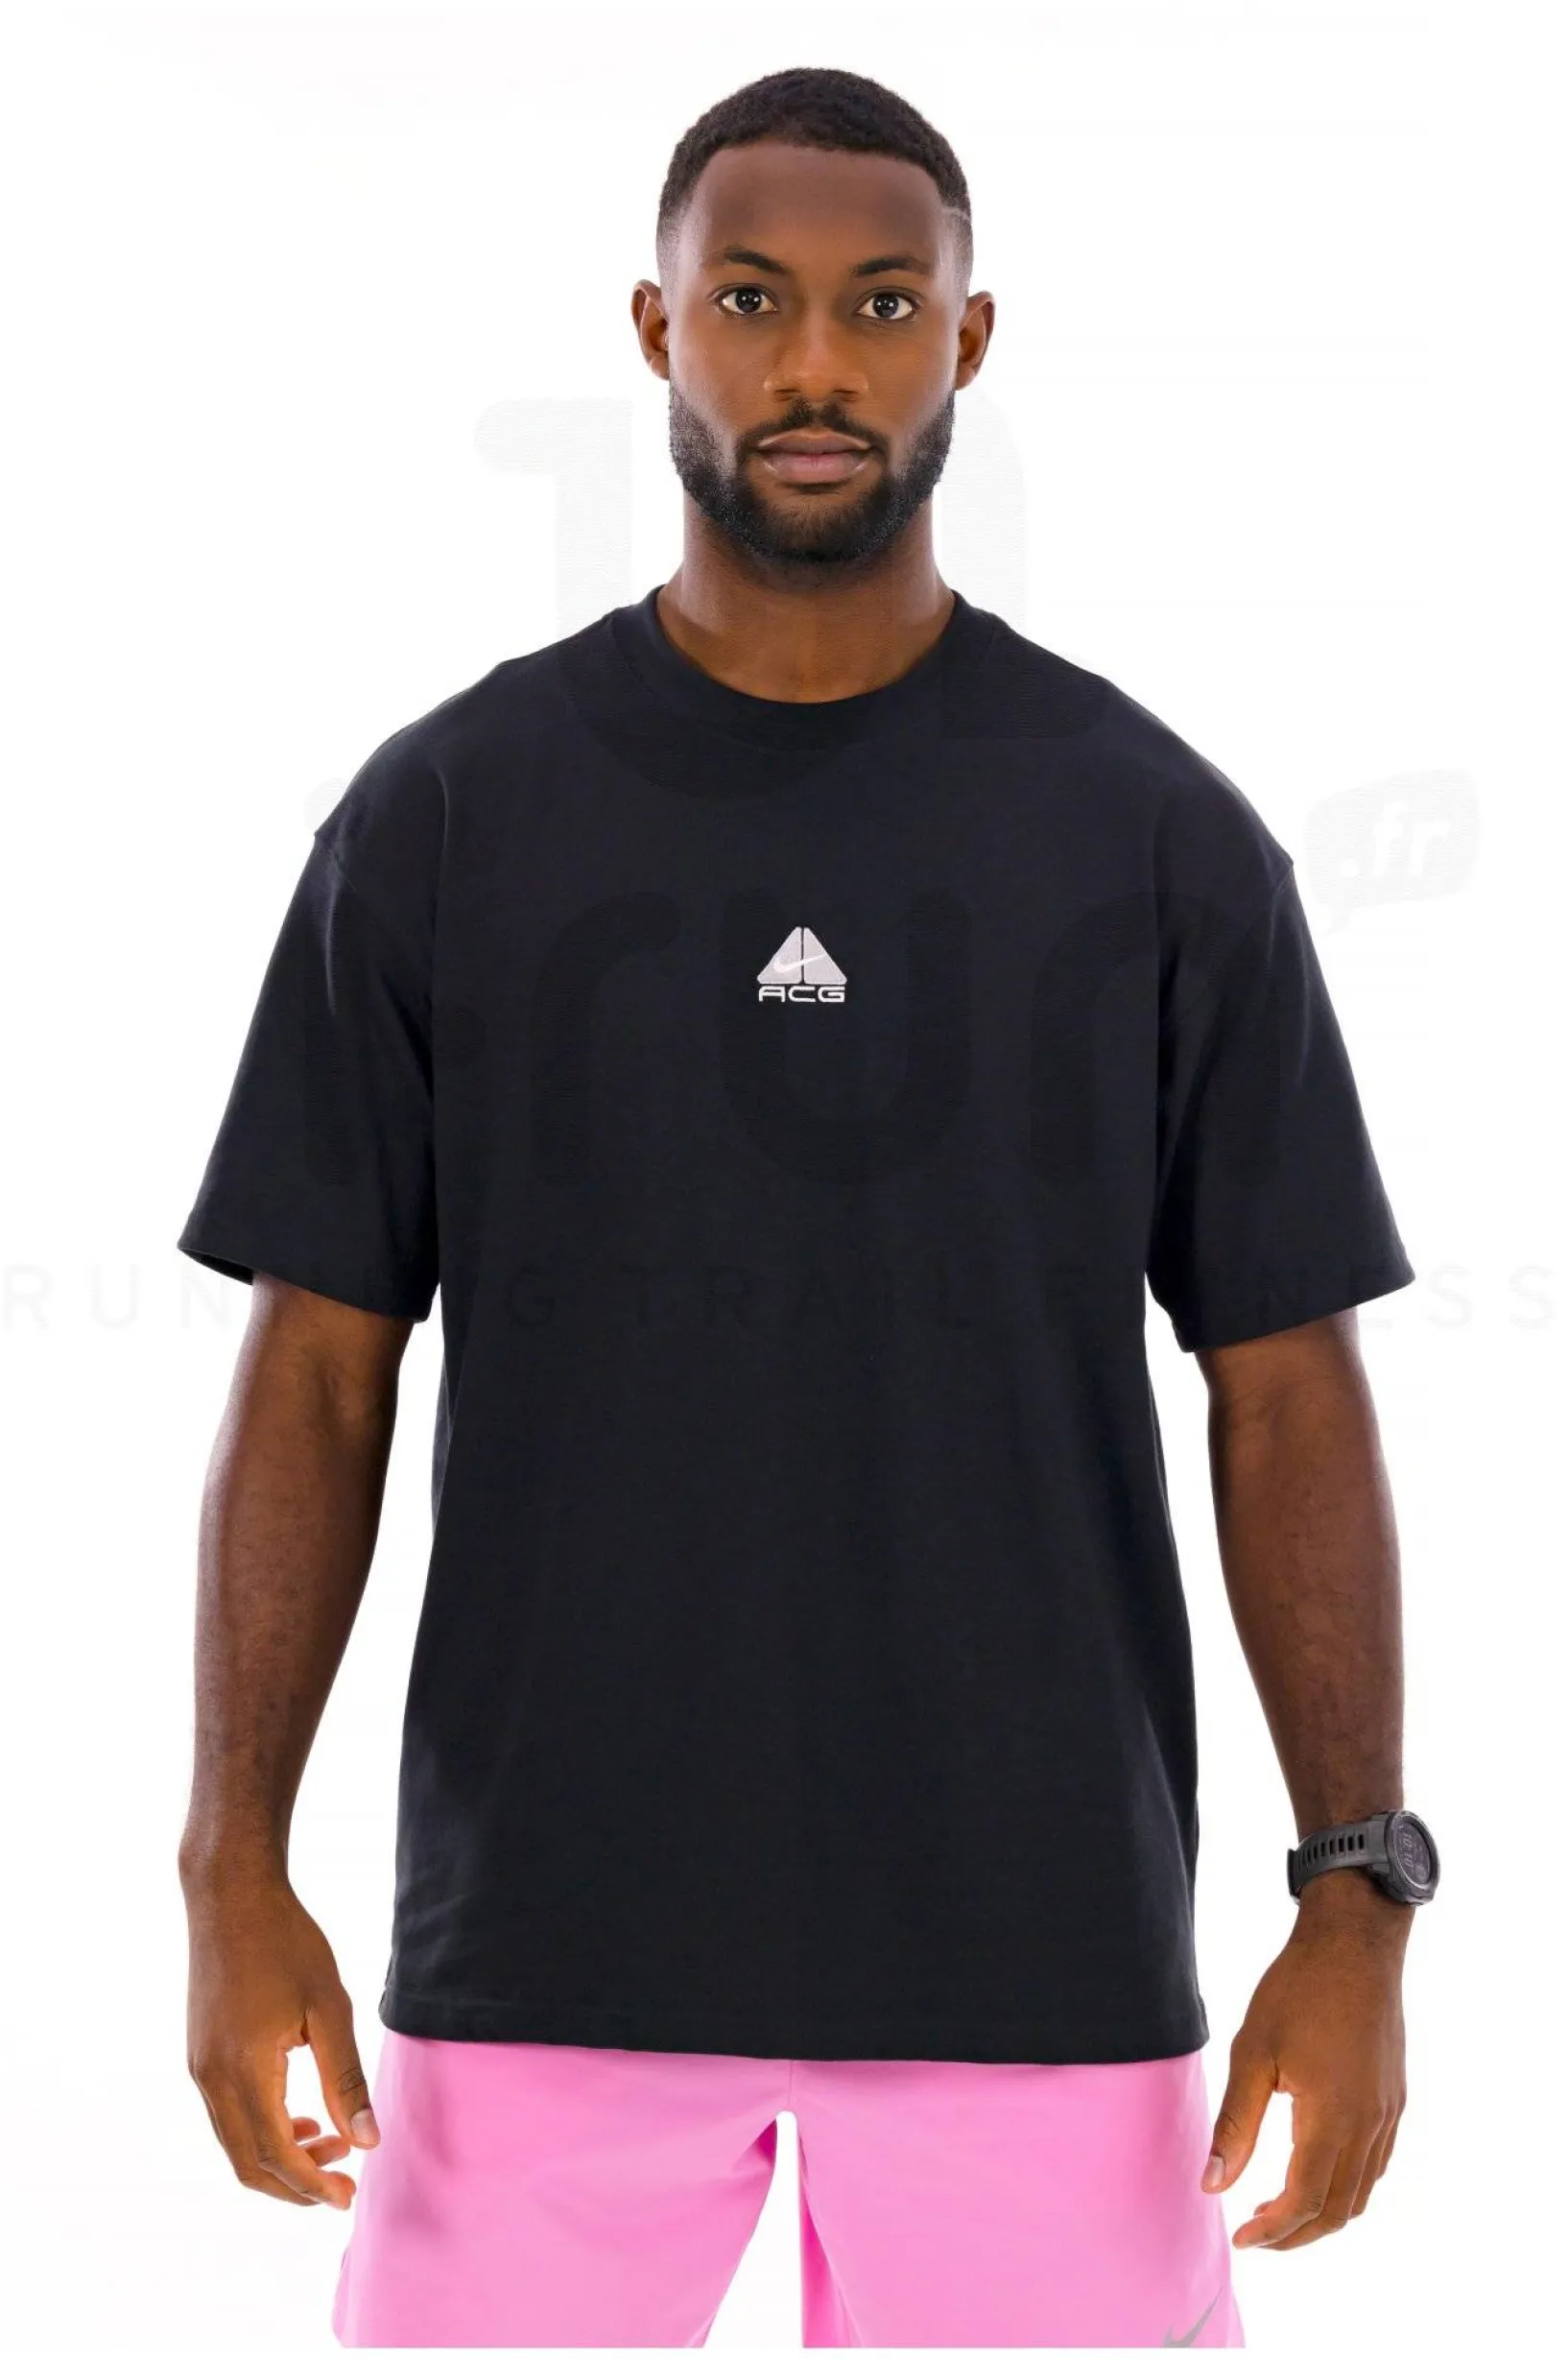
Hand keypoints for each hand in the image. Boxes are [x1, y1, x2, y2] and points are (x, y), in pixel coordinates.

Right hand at [183, 1860, 379, 2209]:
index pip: (277, 2154)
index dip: (312, 2185)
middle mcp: (211, 2079)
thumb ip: (345, 2078)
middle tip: (342, 2186)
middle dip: (295, 2184)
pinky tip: (299, 2117)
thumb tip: (366, 2140)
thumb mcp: (329, 2007)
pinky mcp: (200, 2054)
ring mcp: (200, 2068)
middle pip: (249, 2163)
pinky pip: (227, 2116)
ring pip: (235, 2143)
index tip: (348, 2198)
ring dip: (280, 2157)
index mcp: (244, 2071)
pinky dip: (262, 2131)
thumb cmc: (286, 1942)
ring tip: (330, 2146)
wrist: (230, 1896)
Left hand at [1202, 1869, 1410, 2249]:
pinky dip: (1348, 2186)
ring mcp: (1388, 2114)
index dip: (1272, 2231)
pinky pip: (1376, 2164)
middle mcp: (1369, 2126)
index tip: (1240, 2239)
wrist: (1354, 1944)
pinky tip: (1317, 2172)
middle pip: (1339, 2210)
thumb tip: (1212, 2183)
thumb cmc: (1298, 1991)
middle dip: (1297, 2234)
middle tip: (1256, 2235)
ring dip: (1324, 2214)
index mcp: (1331, 2118)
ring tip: (1280, 2211)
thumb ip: (1236, 2124)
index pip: (1304, 2201)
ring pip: (1362, 2192)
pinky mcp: (1394, 2099)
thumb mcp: (1253, 2053)